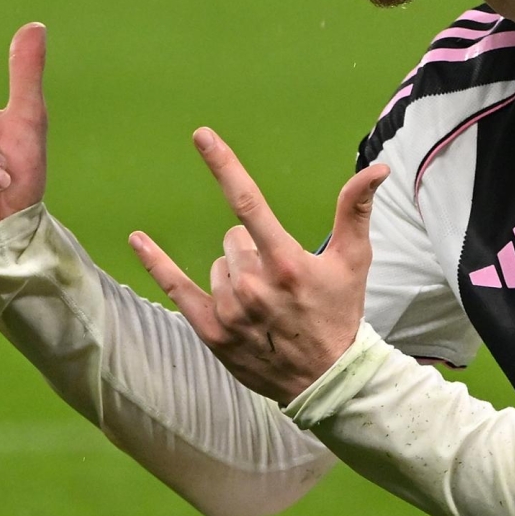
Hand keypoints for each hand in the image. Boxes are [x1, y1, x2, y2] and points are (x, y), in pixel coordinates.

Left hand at [129, 129, 389, 403]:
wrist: (327, 380)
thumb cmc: (340, 313)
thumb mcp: (354, 261)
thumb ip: (355, 210)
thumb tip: (376, 169)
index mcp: (286, 262)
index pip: (247, 202)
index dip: (223, 165)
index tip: (201, 135)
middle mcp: (253, 284)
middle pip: (233, 240)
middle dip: (252, 251)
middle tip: (280, 282)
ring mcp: (230, 309)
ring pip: (217, 266)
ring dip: (236, 276)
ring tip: (264, 305)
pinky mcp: (212, 332)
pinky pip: (176, 288)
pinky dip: (156, 263)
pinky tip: (137, 239)